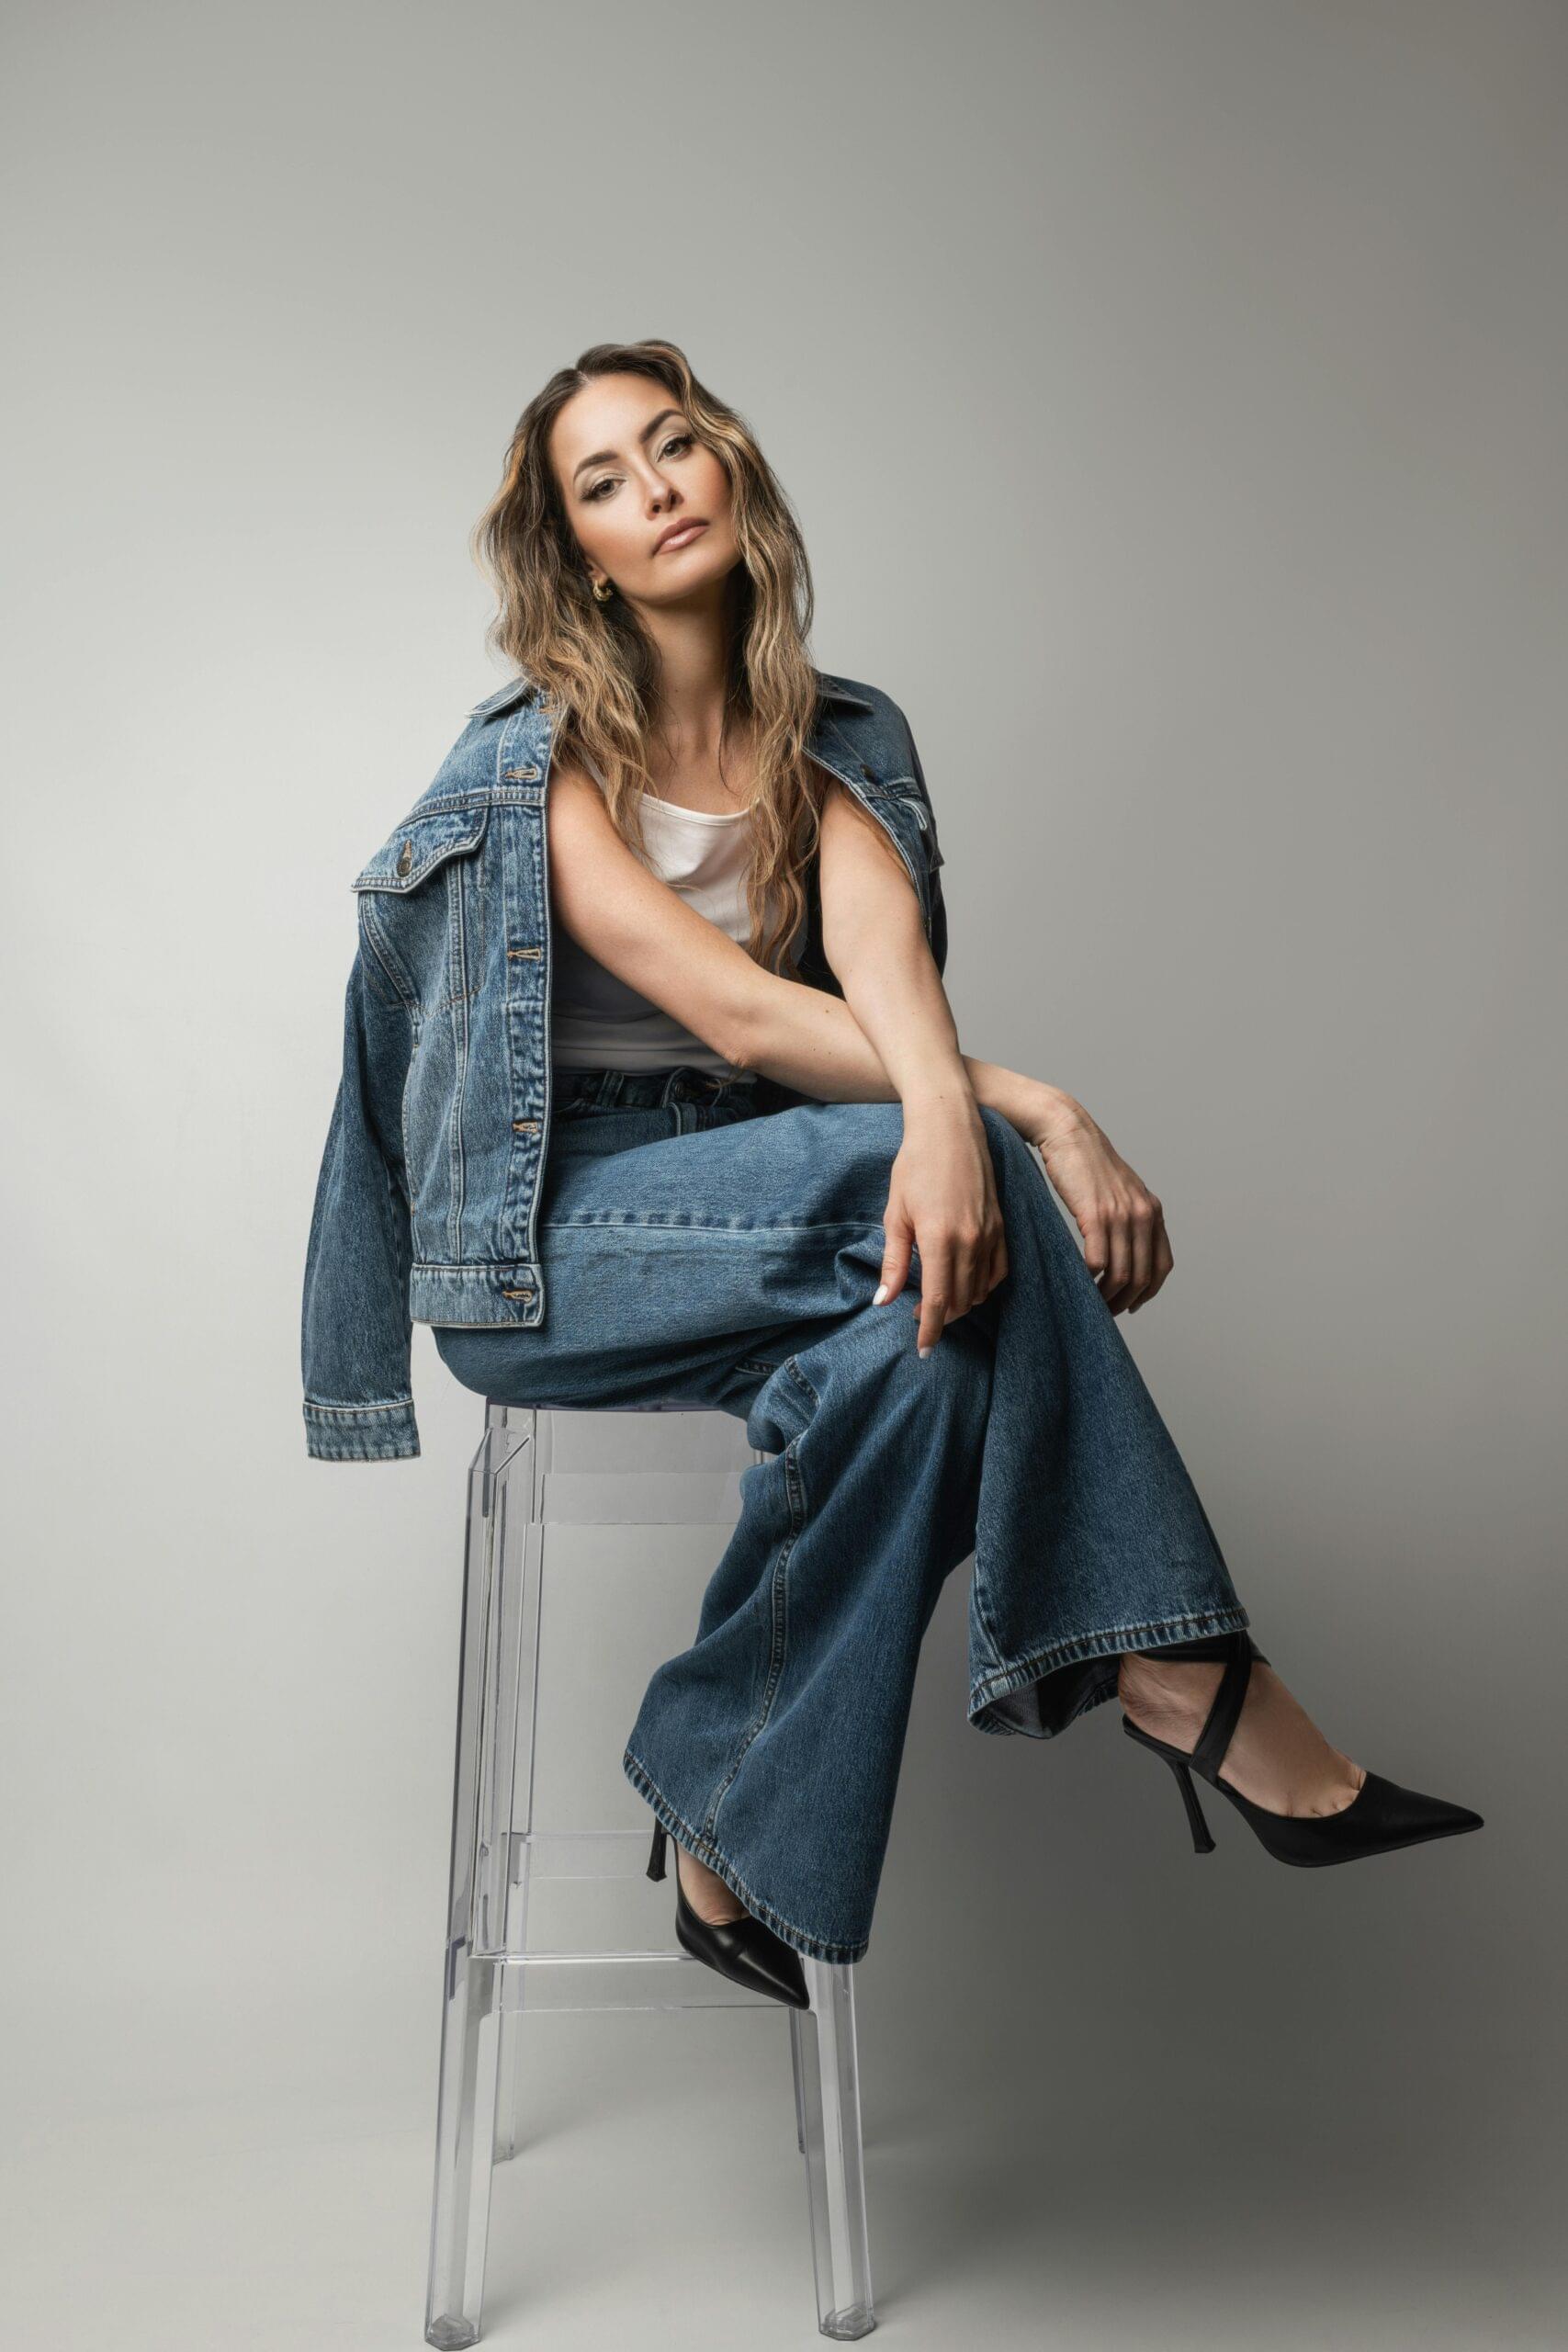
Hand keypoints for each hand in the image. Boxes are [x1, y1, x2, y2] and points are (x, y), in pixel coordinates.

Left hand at [876, 1097, 1009, 1353]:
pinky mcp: (1003, 1225)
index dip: (930, 1330)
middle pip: (960, 1300)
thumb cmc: (915, 1166)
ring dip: (961, 1302)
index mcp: (940, 1240)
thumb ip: (893, 1262)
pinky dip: (984, 1285)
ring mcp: (991, 1234)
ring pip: (981, 1289)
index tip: (924, 1349)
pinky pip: (999, 1270)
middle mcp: (971, 1241)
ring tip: (939, 1299)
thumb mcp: (895, 1214)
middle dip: (941, 1317)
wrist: (950, 1128)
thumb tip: (883, 1301)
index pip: (937, 1301)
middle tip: (920, 1318)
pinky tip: (967, 1284)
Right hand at [1019, 1086, 1172, 1315]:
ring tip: (1092, 1303)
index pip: (1162, 1265)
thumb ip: (1128, 1218)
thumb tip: (1123, 1251)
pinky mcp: (1095, 1214)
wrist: (1068, 1132)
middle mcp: (1142, 1215)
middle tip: (1106, 1312)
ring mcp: (1120, 1215)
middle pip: (1142, 1276)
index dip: (1149, 1292)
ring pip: (1121, 1274)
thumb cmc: (1086, 1163)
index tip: (1132, 1304)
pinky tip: (1079, 1280)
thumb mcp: (1120, 1191)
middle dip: (1126, 1301)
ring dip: (1107, 1296)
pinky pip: (1098, 1262)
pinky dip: (1089, 1279)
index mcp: (1152, 1211)